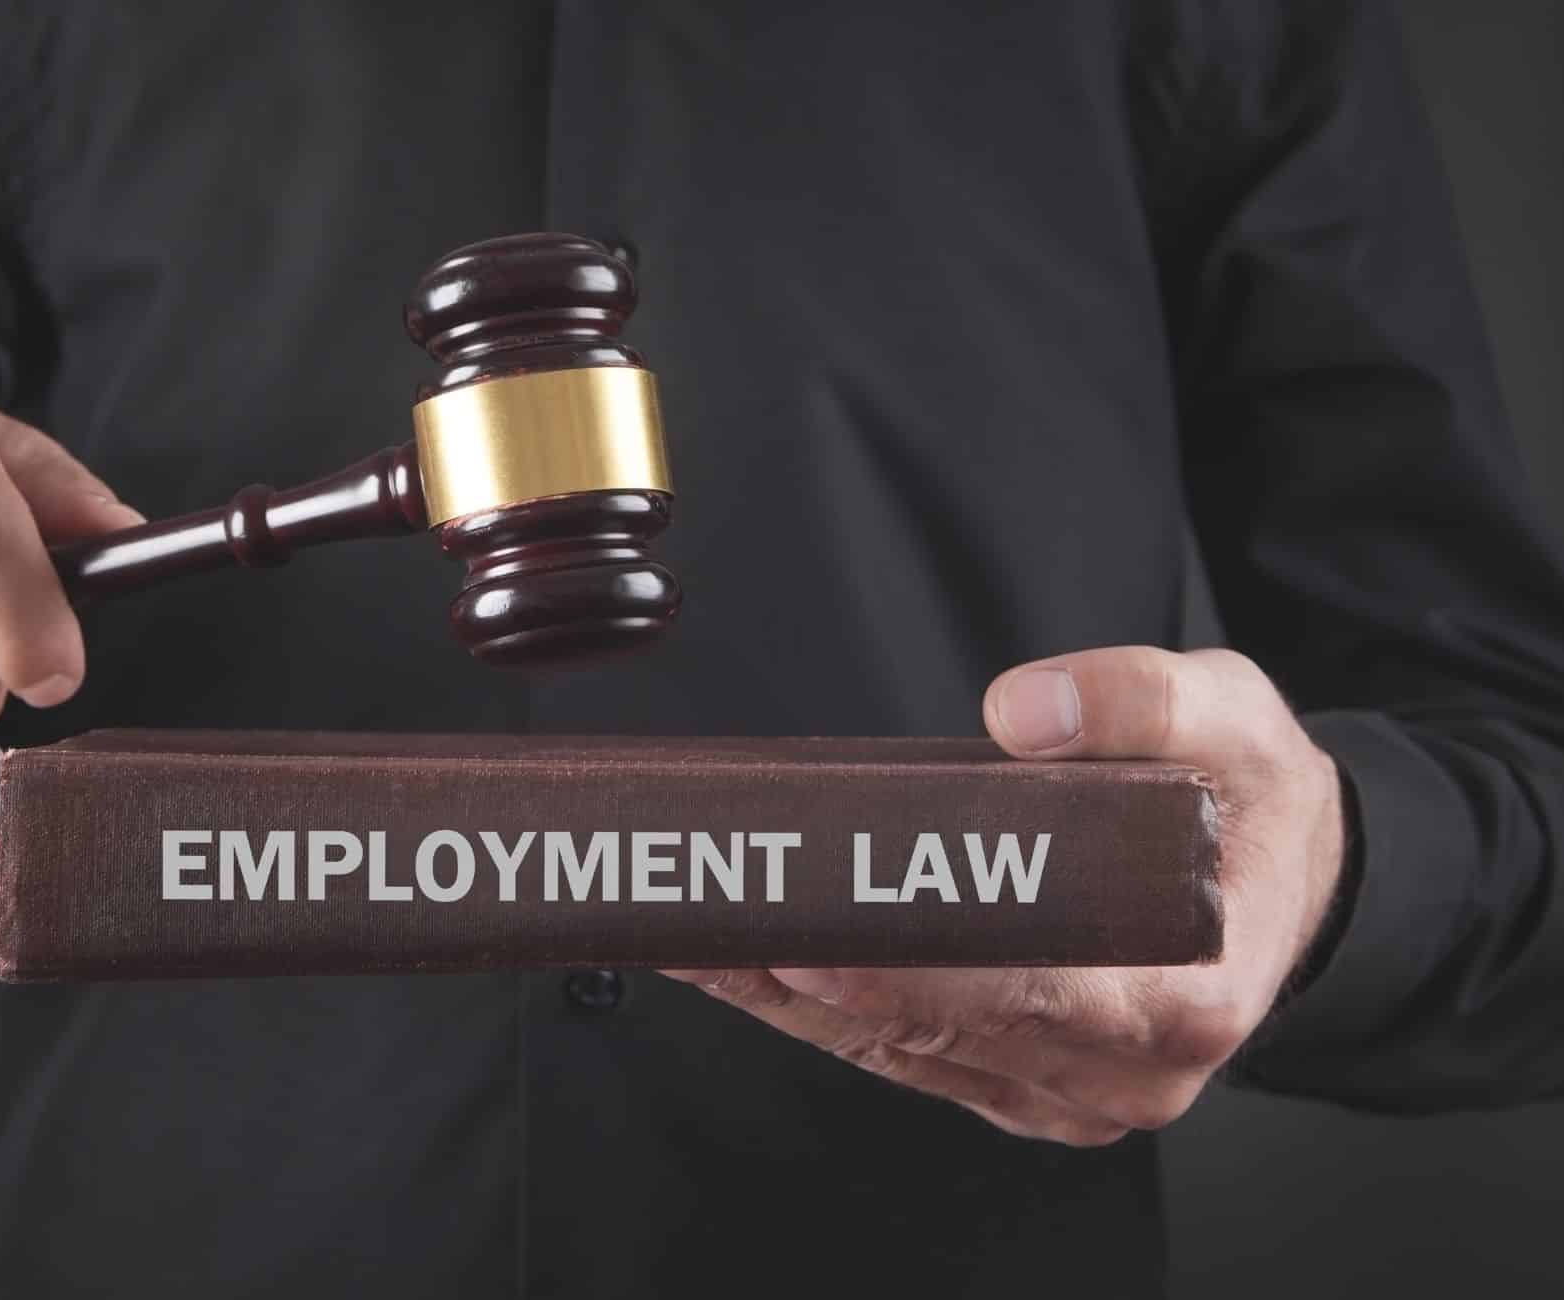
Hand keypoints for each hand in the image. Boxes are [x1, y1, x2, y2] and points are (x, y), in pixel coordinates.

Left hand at [663, 646, 1346, 1145]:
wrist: (1285, 882)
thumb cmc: (1250, 805)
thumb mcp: (1235, 715)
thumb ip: (1140, 699)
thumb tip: (1022, 709)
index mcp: (1182, 1000)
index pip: (1021, 994)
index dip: (906, 969)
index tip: (803, 934)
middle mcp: (1122, 1074)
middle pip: (932, 1030)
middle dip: (805, 973)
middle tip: (701, 913)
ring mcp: (1065, 1093)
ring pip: (897, 1051)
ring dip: (786, 994)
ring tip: (692, 928)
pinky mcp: (1020, 1087)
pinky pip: (902, 1055)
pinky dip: (818, 1008)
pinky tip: (747, 960)